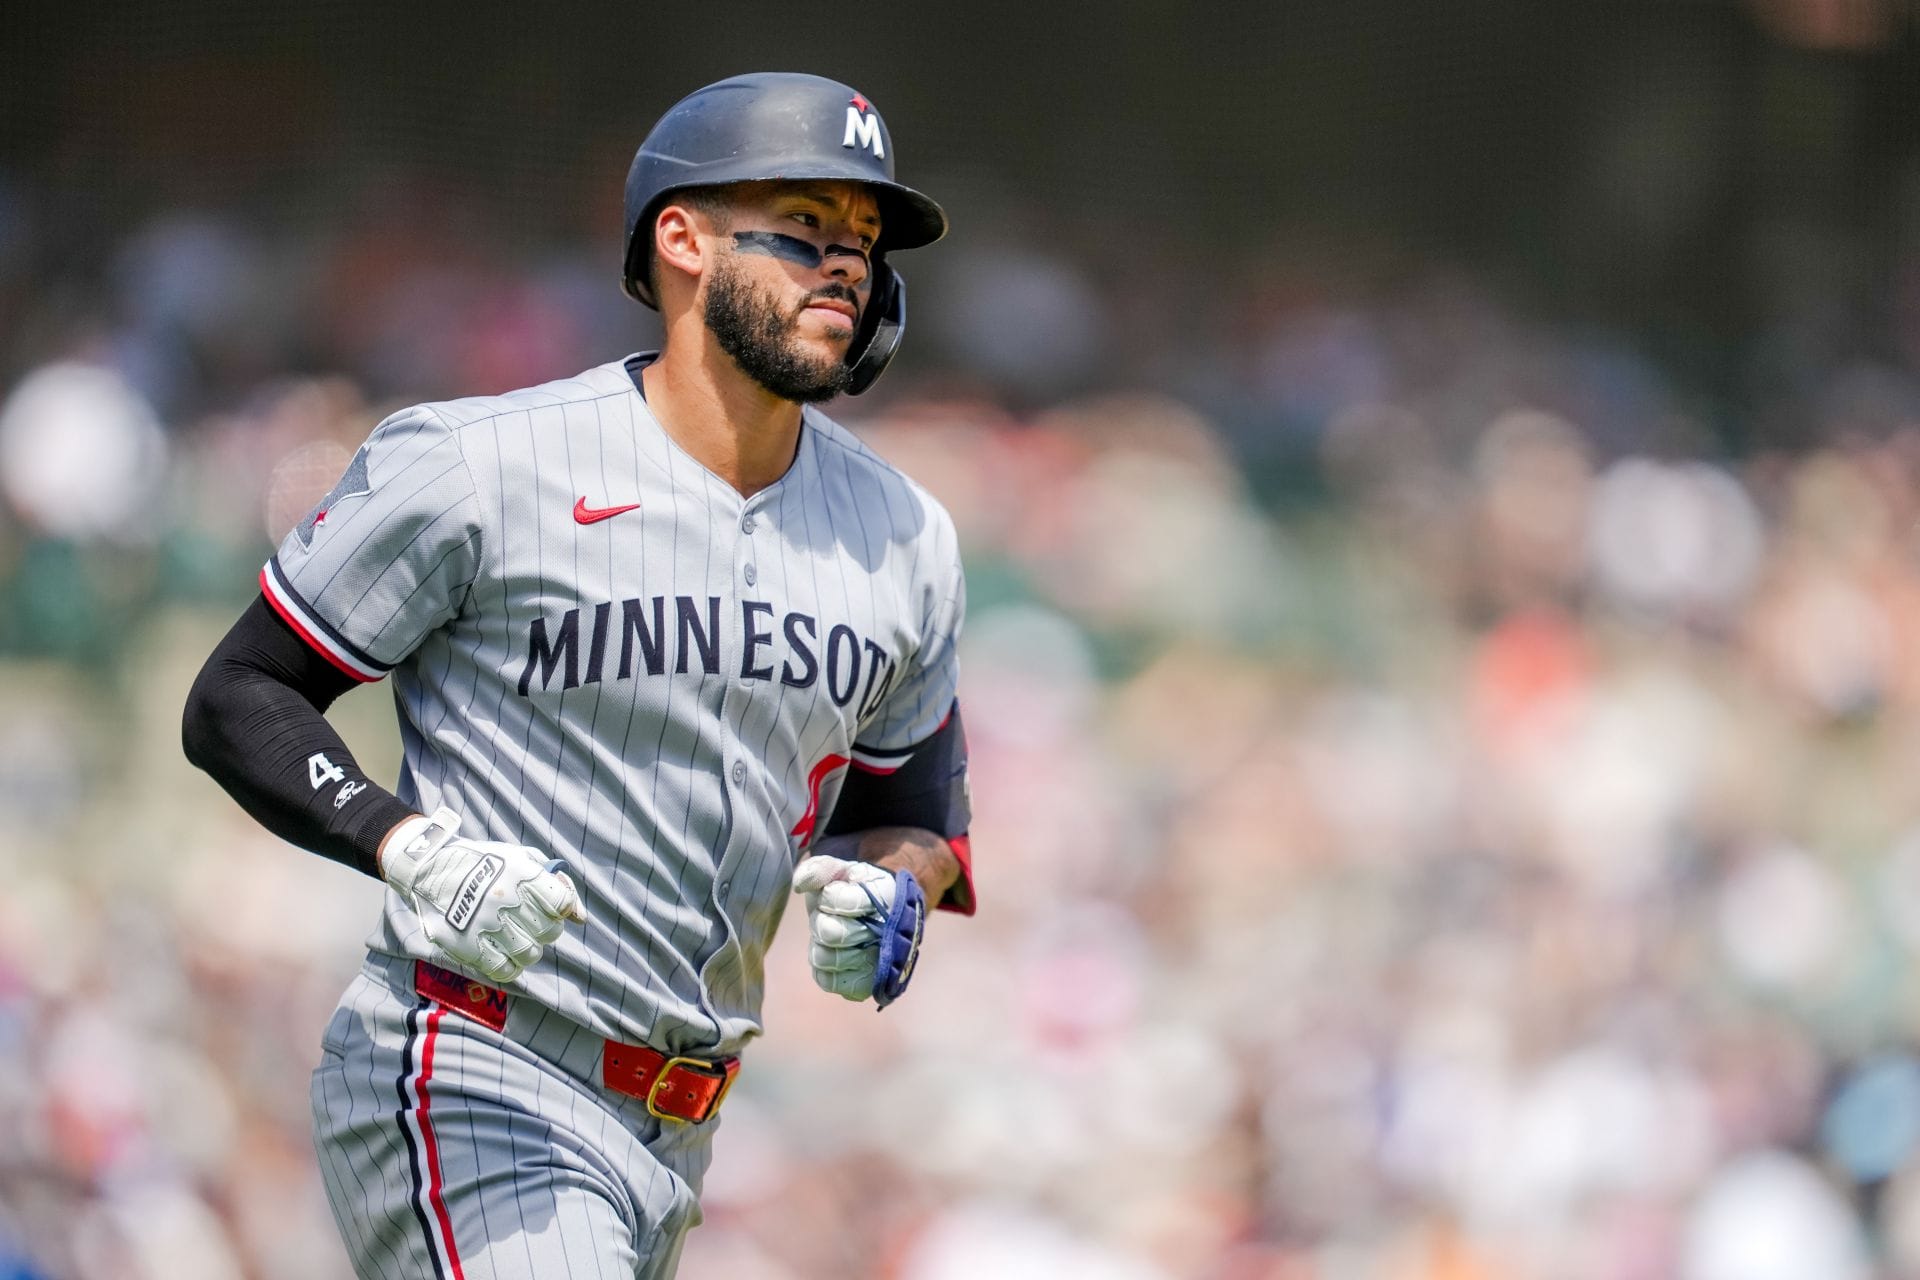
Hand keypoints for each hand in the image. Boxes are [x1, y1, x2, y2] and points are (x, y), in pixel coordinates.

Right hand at [381, 808, 585, 983]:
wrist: (429, 867)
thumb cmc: (482, 863)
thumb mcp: (520, 857)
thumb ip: (554, 883)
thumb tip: (580, 917)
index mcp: (521, 874)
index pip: (562, 903)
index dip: (561, 909)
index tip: (550, 908)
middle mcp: (506, 899)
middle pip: (549, 931)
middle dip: (546, 930)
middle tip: (531, 924)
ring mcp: (486, 924)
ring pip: (530, 953)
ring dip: (528, 949)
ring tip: (516, 938)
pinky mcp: (467, 945)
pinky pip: (504, 969)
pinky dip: (509, 966)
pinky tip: (502, 953)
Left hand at [790, 855, 897, 1000]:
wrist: (878, 917)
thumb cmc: (856, 890)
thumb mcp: (843, 870)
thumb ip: (821, 869)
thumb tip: (801, 884)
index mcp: (888, 899)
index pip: (843, 902)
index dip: (829, 896)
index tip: (834, 891)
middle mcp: (890, 936)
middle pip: (831, 933)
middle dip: (821, 920)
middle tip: (829, 915)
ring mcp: (878, 965)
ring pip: (826, 958)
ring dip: (819, 943)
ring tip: (832, 933)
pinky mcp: (864, 986)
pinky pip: (826, 980)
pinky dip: (822, 966)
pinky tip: (833, 952)